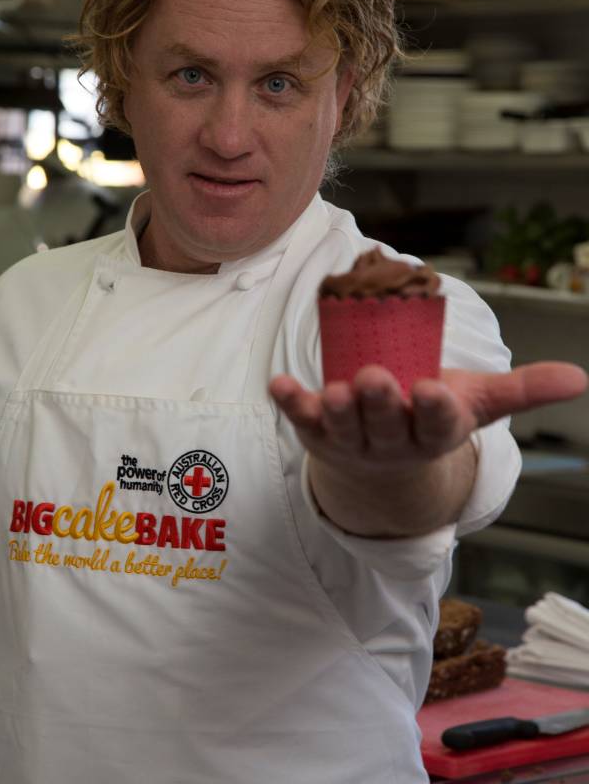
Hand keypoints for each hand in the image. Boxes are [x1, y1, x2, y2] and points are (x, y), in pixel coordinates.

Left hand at [270, 361, 586, 468]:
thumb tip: (581, 378)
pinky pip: (301, 419)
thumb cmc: (432, 416)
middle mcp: (390, 441)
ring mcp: (350, 439)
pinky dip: (290, 403)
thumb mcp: (477, 404)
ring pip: (342, 427)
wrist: (385, 457)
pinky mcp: (317, 431)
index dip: (433, 410)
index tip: (432, 391)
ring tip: (333, 390)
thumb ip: (523, 390)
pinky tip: (278, 385)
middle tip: (374, 380)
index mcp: (431, 432)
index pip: (436, 425)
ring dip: (334, 410)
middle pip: (384, 426)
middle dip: (379, 405)